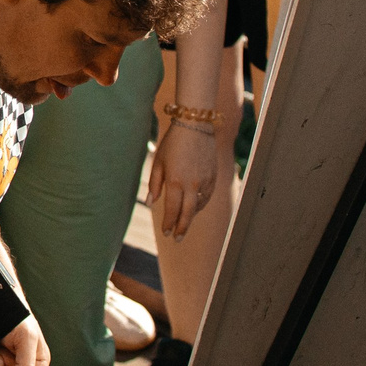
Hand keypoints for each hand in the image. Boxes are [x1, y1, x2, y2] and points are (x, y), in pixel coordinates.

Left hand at [148, 116, 219, 239]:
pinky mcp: (213, 177)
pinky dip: (200, 205)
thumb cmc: (172, 143)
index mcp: (176, 181)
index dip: (169, 223)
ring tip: (183, 224)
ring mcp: (205, 181)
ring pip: (199, 207)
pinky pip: (207, 197)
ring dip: (191, 217)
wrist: (195, 126)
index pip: (173, 210)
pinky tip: (194, 208)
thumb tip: (151, 203)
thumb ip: (155, 184)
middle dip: (182, 228)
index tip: (166, 232)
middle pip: (188, 214)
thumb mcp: (158, 162)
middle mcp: (192, 184)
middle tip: (177, 239)